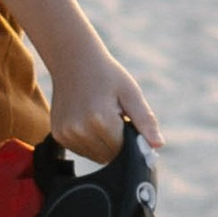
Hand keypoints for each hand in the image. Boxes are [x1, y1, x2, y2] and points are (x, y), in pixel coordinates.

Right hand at [47, 40, 159, 163]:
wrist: (73, 60)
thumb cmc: (106, 75)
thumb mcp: (130, 92)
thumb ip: (145, 121)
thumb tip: (158, 145)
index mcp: (100, 119)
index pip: (124, 150)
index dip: (132, 140)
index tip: (131, 125)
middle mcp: (79, 130)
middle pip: (109, 156)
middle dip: (118, 143)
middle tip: (117, 119)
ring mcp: (66, 134)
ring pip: (95, 156)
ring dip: (104, 145)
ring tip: (102, 118)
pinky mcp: (58, 135)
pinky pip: (82, 150)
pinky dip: (90, 142)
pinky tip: (90, 121)